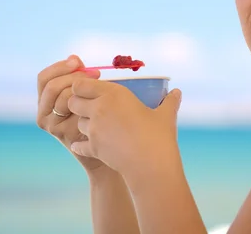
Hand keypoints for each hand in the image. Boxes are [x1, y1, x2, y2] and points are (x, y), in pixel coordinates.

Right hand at [36, 55, 105, 172]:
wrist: (102, 146)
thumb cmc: (95, 117)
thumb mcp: (83, 94)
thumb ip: (77, 77)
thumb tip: (74, 58)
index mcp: (45, 101)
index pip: (44, 78)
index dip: (60, 67)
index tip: (78, 61)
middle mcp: (43, 113)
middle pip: (51, 86)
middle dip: (72, 76)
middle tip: (94, 74)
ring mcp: (51, 125)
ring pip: (61, 96)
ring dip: (80, 88)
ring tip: (97, 88)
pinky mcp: (63, 133)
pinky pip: (72, 110)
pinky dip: (85, 103)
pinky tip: (97, 103)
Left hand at [67, 77, 182, 181]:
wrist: (152, 166)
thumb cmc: (159, 137)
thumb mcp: (166, 115)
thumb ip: (170, 101)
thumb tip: (177, 92)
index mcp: (114, 94)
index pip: (81, 83)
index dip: (82, 86)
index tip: (91, 90)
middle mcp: (99, 109)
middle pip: (73, 101)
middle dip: (78, 103)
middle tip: (91, 108)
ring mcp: (94, 130)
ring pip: (77, 122)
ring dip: (84, 123)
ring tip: (98, 127)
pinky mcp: (93, 148)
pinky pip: (79, 145)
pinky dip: (82, 146)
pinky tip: (89, 145)